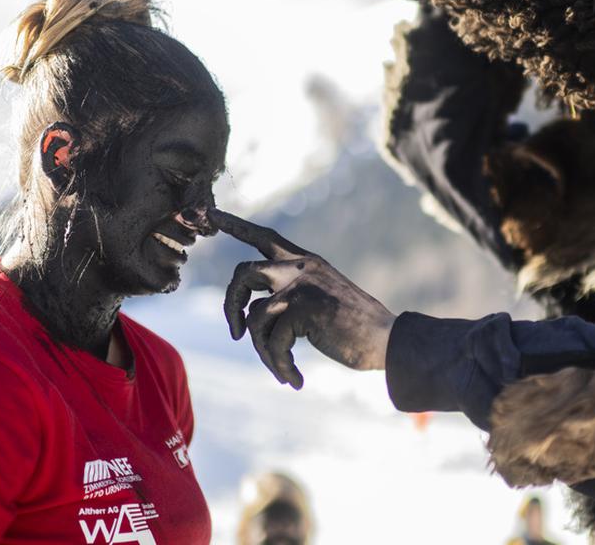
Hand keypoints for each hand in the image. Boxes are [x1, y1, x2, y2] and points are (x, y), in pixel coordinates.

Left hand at [212, 209, 396, 388]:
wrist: (386, 339)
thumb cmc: (353, 327)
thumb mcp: (318, 300)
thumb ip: (287, 297)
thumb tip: (249, 316)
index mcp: (305, 261)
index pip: (263, 237)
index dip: (235, 225)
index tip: (209, 213)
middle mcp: (299, 267)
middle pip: (242, 274)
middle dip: (230, 306)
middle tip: (236, 334)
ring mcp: (300, 286)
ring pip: (254, 317)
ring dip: (264, 352)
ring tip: (282, 370)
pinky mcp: (301, 309)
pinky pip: (272, 342)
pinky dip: (280, 365)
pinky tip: (295, 380)